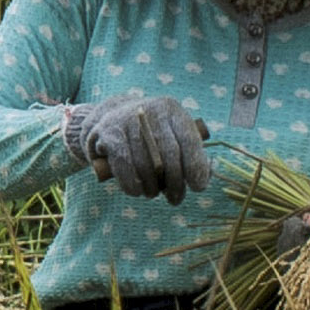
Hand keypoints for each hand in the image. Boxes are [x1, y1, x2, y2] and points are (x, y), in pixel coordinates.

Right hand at [67, 93, 210, 203]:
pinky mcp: (108, 133)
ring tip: (153, 194)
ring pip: (146, 165)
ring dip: (152, 187)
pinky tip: (137, 192)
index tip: (197, 188)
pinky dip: (132, 185)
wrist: (111, 116)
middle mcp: (150, 111)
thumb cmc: (152, 134)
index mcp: (171, 110)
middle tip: (175, 199)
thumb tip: (201, 182)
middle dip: (174, 183)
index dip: (196, 167)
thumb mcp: (173, 135)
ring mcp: (126, 120)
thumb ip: (190, 155)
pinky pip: (124, 167)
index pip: (189, 141)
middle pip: (169, 155)